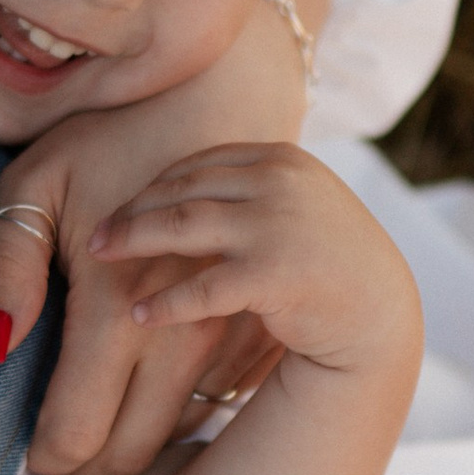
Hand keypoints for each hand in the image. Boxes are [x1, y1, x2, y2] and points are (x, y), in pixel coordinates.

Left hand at [0, 33, 307, 474]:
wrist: (220, 96)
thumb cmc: (109, 137)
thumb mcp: (35, 186)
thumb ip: (5, 268)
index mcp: (113, 301)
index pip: (75, 430)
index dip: (48, 460)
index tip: (30, 459)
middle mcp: (177, 327)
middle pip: (131, 446)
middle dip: (90, 472)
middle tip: (59, 467)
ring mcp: (227, 327)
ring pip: (178, 428)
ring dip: (135, 447)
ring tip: (94, 436)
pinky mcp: (260, 322)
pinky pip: (219, 396)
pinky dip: (182, 410)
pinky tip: (152, 397)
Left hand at [88, 143, 421, 386]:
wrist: (379, 314)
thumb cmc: (328, 263)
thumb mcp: (296, 206)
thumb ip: (249, 190)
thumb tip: (182, 188)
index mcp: (279, 160)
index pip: (198, 163)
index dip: (152, 185)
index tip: (120, 204)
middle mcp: (277, 182)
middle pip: (181, 189)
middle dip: (132, 211)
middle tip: (94, 234)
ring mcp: (276, 225)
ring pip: (181, 226)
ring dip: (133, 241)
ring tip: (99, 257)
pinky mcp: (274, 274)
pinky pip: (201, 287)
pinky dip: (164, 302)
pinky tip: (138, 314)